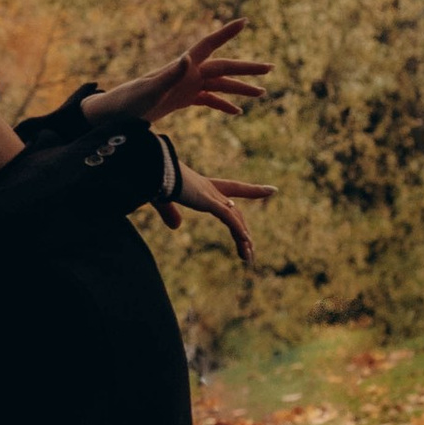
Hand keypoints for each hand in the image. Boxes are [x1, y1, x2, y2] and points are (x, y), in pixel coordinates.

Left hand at [85, 18, 272, 132]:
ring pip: (219, 84)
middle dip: (247, 68)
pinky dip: (223, 104)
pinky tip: (237, 113)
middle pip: (223, 67)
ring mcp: (185, 86)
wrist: (112, 115)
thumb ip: (170, 75)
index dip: (227, 33)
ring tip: (263, 93)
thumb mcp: (150, 91)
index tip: (245, 21)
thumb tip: (187, 58)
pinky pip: (208, 100)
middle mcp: (186, 73)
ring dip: (239, 88)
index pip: (209, 45)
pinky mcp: (180, 100)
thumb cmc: (128, 102)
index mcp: (181, 67)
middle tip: (270, 68)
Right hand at [158, 164, 273, 267]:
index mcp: (203, 188)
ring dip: (242, 238)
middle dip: (243, 232)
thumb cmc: (155, 179)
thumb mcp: (163, 200)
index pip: (234, 189)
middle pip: (235, 213)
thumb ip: (170, 213)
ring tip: (249, 257)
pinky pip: (228, 218)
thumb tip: (177, 226)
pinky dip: (238, 229)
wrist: (151, 168)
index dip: (252, 190)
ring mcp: (210, 195)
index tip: (272, 189)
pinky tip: (246, 241)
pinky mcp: (206, 200)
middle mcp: (211, 190)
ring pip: (234, 218)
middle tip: (251, 250)